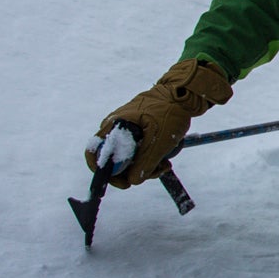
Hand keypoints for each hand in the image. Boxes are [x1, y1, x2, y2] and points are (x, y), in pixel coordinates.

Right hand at [85, 58, 230, 186]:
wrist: (183, 94)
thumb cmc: (169, 112)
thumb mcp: (159, 141)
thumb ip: (145, 161)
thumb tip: (132, 181)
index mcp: (113, 126)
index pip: (94, 153)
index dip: (104, 173)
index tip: (123, 183)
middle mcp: (114, 130)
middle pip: (114, 161)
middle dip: (134, 172)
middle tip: (156, 171)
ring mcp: (125, 132)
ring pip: (128, 160)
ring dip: (146, 167)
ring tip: (166, 165)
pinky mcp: (137, 135)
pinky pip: (138, 153)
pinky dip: (149, 159)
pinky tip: (165, 161)